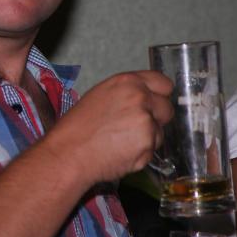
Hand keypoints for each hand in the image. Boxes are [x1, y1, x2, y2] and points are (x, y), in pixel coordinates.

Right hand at [43, 70, 173, 183]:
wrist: (69, 152)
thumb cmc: (77, 126)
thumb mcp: (100, 96)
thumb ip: (126, 93)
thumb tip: (144, 99)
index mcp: (127, 82)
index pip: (163, 83)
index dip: (160, 95)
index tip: (156, 102)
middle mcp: (140, 98)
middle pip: (167, 108)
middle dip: (156, 118)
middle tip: (135, 126)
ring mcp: (147, 122)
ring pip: (160, 132)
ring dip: (147, 138)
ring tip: (121, 141)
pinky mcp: (148, 145)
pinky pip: (152, 150)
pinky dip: (141, 154)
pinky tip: (121, 152)